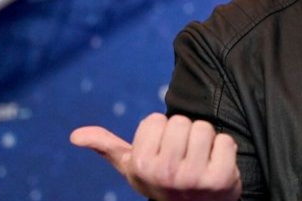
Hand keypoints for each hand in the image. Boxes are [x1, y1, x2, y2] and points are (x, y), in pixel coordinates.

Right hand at [70, 113, 241, 200]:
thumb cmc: (162, 182)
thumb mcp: (133, 168)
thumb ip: (107, 147)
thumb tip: (75, 135)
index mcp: (140, 165)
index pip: (156, 120)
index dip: (162, 132)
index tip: (163, 152)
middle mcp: (165, 172)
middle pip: (181, 121)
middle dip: (185, 134)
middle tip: (185, 156)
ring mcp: (193, 177)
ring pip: (204, 128)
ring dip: (206, 141)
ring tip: (201, 160)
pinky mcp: (220, 179)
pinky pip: (226, 141)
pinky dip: (225, 150)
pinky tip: (217, 166)